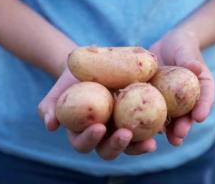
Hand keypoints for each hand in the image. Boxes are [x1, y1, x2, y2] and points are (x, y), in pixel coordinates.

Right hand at [38, 65, 155, 159]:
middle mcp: (102, 137)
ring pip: (130, 147)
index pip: (83, 143)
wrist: (93, 65)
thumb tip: (50, 125)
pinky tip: (164, 126)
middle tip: (125, 134)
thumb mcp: (60, 88)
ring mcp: (120, 131)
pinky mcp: (138, 123)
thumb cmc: (71, 78)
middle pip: (108, 151)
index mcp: (81, 133)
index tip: (99, 126)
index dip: (90, 138)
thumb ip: (50, 105)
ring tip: (149, 141)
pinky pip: (146, 132)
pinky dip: (155, 131)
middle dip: (117, 146)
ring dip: (138, 147)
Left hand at [150, 29, 214, 145]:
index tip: (199, 117)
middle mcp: (190, 98)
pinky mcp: (160, 101)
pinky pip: (157, 112)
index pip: (205, 97)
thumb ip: (189, 59)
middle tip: (180, 135)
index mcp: (203, 86)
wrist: (166, 46)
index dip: (203, 108)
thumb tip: (195, 67)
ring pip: (173, 118)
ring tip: (167, 140)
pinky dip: (153, 122)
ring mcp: (175, 102)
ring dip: (170, 130)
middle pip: (188, 114)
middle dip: (184, 126)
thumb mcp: (186, 49)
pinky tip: (146, 132)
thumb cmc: (181, 46)